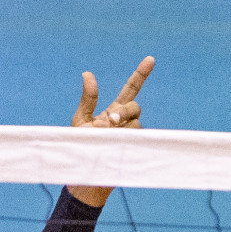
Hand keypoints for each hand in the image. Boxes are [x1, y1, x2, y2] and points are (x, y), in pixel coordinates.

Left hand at [67, 55, 154, 207]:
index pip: (131, 89)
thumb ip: (88, 99)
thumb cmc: (80, 146)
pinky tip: (115, 144)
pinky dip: (126, 138)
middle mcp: (125, 120)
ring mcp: (131, 133)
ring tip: (105, 140)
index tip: (150, 59)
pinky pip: (136, 137)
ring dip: (121, 128)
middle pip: (135, 106)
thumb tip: (87, 74)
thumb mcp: (81, 120)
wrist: (83, 172)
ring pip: (135, 123)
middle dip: (125, 110)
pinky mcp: (134, 146)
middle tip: (111, 120)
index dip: (140, 75)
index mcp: (113, 111)